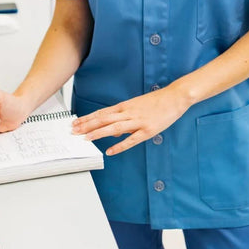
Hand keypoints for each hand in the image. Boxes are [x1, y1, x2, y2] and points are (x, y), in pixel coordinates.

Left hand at [71, 86, 188, 155]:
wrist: (174, 97)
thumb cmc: (157, 101)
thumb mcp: (137, 105)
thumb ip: (124, 117)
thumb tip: (114, 131)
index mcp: (125, 106)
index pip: (101, 113)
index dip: (87, 118)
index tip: (76, 123)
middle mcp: (128, 112)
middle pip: (104, 119)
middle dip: (87, 125)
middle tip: (74, 131)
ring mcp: (137, 121)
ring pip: (114, 128)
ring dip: (98, 133)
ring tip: (86, 138)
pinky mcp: (147, 130)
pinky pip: (131, 140)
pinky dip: (120, 146)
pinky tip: (110, 151)